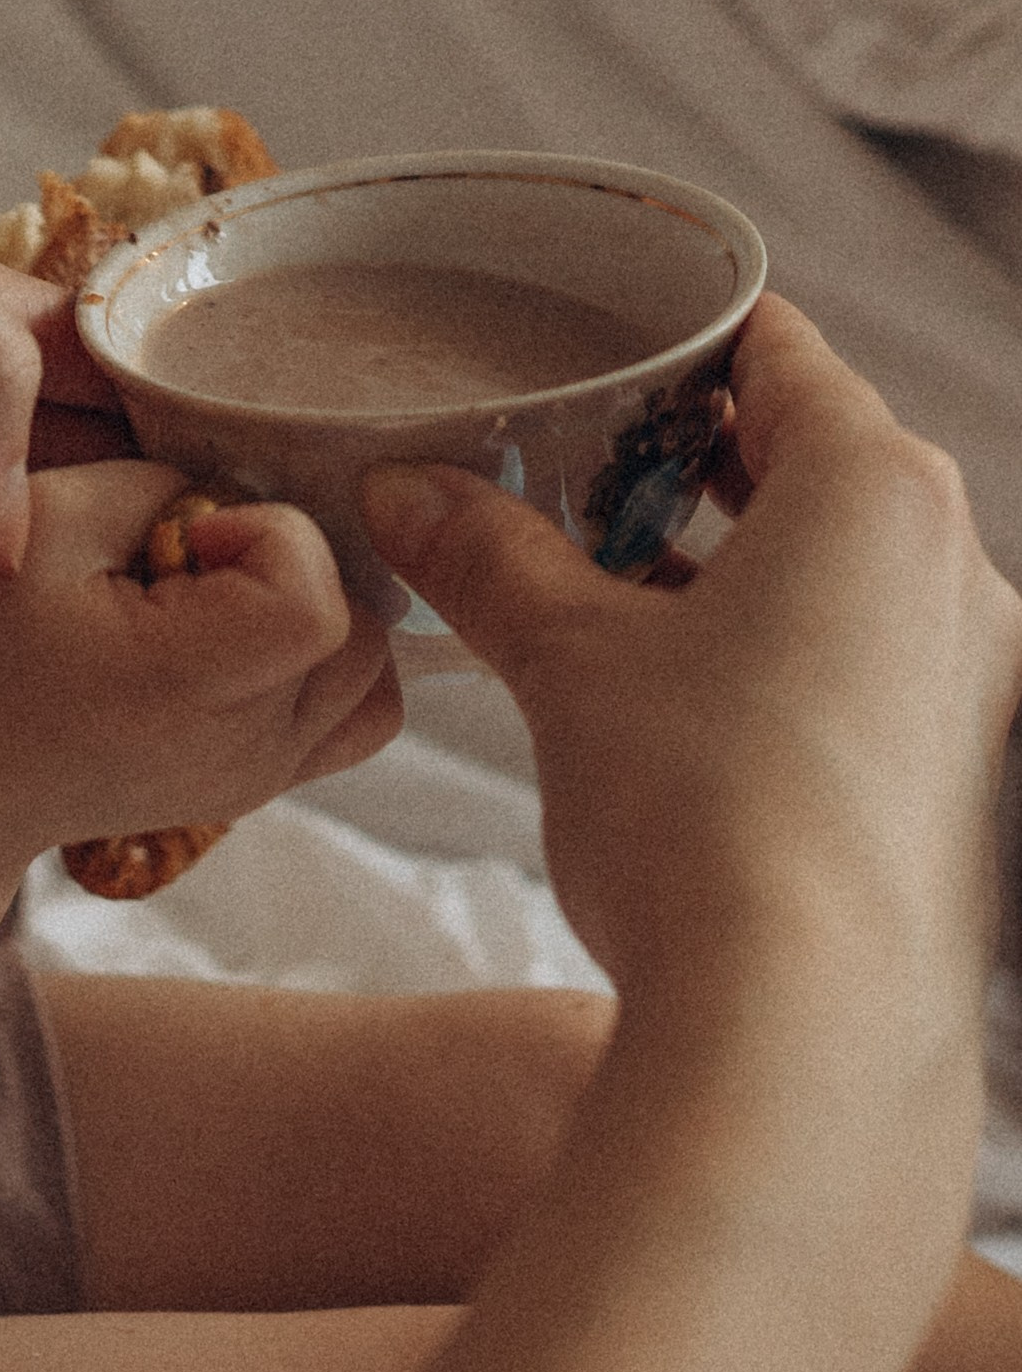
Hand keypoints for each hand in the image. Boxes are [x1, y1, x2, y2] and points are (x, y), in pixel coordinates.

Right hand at [0, 459, 402, 861]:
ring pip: (375, 671)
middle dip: (296, 564)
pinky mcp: (262, 785)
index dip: (268, 534)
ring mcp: (264, 778)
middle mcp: (248, 748)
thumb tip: (227, 491)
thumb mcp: (42, 521)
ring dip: (316, 611)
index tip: (189, 531)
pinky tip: (244, 635)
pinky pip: (354, 713)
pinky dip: (326, 663)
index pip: (316, 597)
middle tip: (202, 559)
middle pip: (365, 625)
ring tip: (226, 597)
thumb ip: (152, 482)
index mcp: (189, 686)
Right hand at [363, 296, 1021, 1029]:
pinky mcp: (950, 770)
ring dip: (726, 558)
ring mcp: (965, 677)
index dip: (678, 340)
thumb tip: (408, 494)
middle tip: (572, 465)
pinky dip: (769, 642)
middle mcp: (952, 567)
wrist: (801, 1031)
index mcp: (878, 491)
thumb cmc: (706, 812)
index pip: (781, 355)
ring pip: (839, 565)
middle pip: (814, 458)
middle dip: (689, 459)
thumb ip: (489, 557)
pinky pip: (858, 655)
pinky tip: (664, 684)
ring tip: (600, 578)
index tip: (599, 345)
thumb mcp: (568, 658)